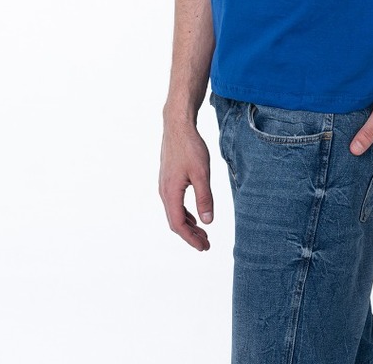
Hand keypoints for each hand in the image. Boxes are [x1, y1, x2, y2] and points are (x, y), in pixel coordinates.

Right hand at [159, 122, 213, 250]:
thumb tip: (208, 222)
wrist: (177, 126)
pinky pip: (175, 203)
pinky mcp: (168, 179)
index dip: (191, 238)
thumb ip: (204, 198)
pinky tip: (195, 216)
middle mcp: (164, 192)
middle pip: (175, 222)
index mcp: (170, 193)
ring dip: (188, 225)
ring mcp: (165, 185)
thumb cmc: (190, 148)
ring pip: (175, 213)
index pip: (179, 224)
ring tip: (203, 233)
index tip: (204, 247)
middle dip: (190, 235)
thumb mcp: (202, 174)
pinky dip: (185, 213)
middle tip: (206, 244)